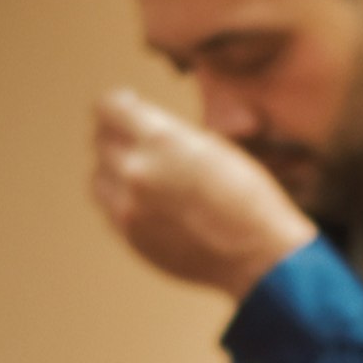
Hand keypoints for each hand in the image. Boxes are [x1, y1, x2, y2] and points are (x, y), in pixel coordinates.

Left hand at [89, 90, 315, 298]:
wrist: (263, 258)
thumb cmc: (252, 201)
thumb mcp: (217, 148)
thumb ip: (172, 135)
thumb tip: (144, 129)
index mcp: (161, 140)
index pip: (109, 108)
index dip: (119, 103)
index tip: (128, 106)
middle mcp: (136, 170)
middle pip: (100, 139)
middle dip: (117, 134)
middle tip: (137, 140)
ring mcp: (128, 208)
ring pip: (99, 175)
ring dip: (114, 169)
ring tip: (142, 173)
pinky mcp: (130, 236)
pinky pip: (111, 208)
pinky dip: (123, 199)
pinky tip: (150, 201)